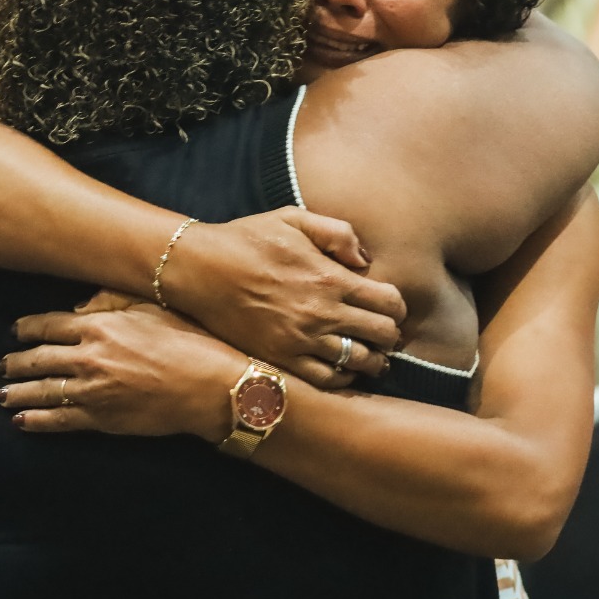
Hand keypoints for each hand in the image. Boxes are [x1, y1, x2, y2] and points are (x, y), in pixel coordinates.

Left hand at [0, 304, 247, 439]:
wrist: (210, 386)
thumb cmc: (189, 340)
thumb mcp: (152, 306)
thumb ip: (111, 300)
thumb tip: (79, 308)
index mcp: (98, 325)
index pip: (48, 325)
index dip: (26, 329)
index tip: (16, 331)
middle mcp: (88, 357)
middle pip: (38, 359)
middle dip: (16, 362)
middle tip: (2, 366)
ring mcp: (92, 391)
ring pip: (42, 391)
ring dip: (17, 392)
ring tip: (1, 394)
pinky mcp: (101, 419)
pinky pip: (59, 420)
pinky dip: (36, 421)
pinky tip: (21, 421)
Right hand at [160, 209, 403, 388]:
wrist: (200, 269)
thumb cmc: (247, 239)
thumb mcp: (294, 218)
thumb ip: (337, 233)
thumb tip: (365, 260)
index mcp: (331, 277)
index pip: (390, 302)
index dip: (397, 306)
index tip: (390, 307)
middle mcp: (322, 312)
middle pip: (382, 335)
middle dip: (390, 334)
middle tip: (383, 333)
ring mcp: (301, 339)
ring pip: (359, 362)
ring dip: (372, 360)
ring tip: (371, 356)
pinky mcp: (280, 359)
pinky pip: (326, 380)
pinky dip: (343, 378)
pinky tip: (342, 369)